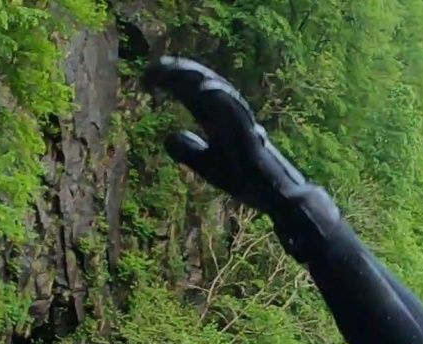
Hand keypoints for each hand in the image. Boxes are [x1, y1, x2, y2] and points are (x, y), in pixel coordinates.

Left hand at [141, 58, 309, 215]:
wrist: (276, 196)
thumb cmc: (245, 179)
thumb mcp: (207, 166)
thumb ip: (189, 150)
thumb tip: (168, 136)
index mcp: (217, 119)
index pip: (190, 92)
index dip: (169, 81)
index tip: (146, 77)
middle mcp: (229, 115)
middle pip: (202, 85)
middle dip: (179, 73)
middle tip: (154, 68)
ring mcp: (242, 123)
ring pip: (219, 92)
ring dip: (198, 78)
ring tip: (176, 68)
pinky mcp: (253, 137)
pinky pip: (238, 113)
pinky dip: (223, 99)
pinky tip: (206, 88)